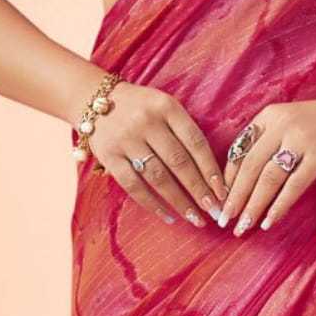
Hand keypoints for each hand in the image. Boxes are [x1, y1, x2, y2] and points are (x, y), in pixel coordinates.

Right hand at [85, 80, 227, 224]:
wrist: (92, 98)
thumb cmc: (140, 108)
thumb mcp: (164, 106)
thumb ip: (184, 131)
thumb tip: (210, 173)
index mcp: (167, 107)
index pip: (196, 142)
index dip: (211, 169)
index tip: (222, 192)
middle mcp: (147, 122)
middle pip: (179, 162)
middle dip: (199, 190)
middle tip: (214, 212)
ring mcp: (126, 139)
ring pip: (158, 177)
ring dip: (179, 201)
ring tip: (195, 218)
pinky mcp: (109, 156)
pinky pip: (134, 185)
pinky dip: (152, 204)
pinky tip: (168, 217)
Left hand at [215, 97, 315, 233]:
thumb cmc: (315, 124)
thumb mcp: (285, 124)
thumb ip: (263, 143)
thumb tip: (237, 183)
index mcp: (268, 116)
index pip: (240, 150)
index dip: (228, 178)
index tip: (221, 200)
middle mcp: (281, 125)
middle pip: (250, 166)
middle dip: (236, 196)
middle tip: (224, 219)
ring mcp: (301, 140)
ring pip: (269, 178)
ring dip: (254, 205)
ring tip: (243, 226)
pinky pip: (295, 186)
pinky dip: (279, 205)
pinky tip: (269, 221)